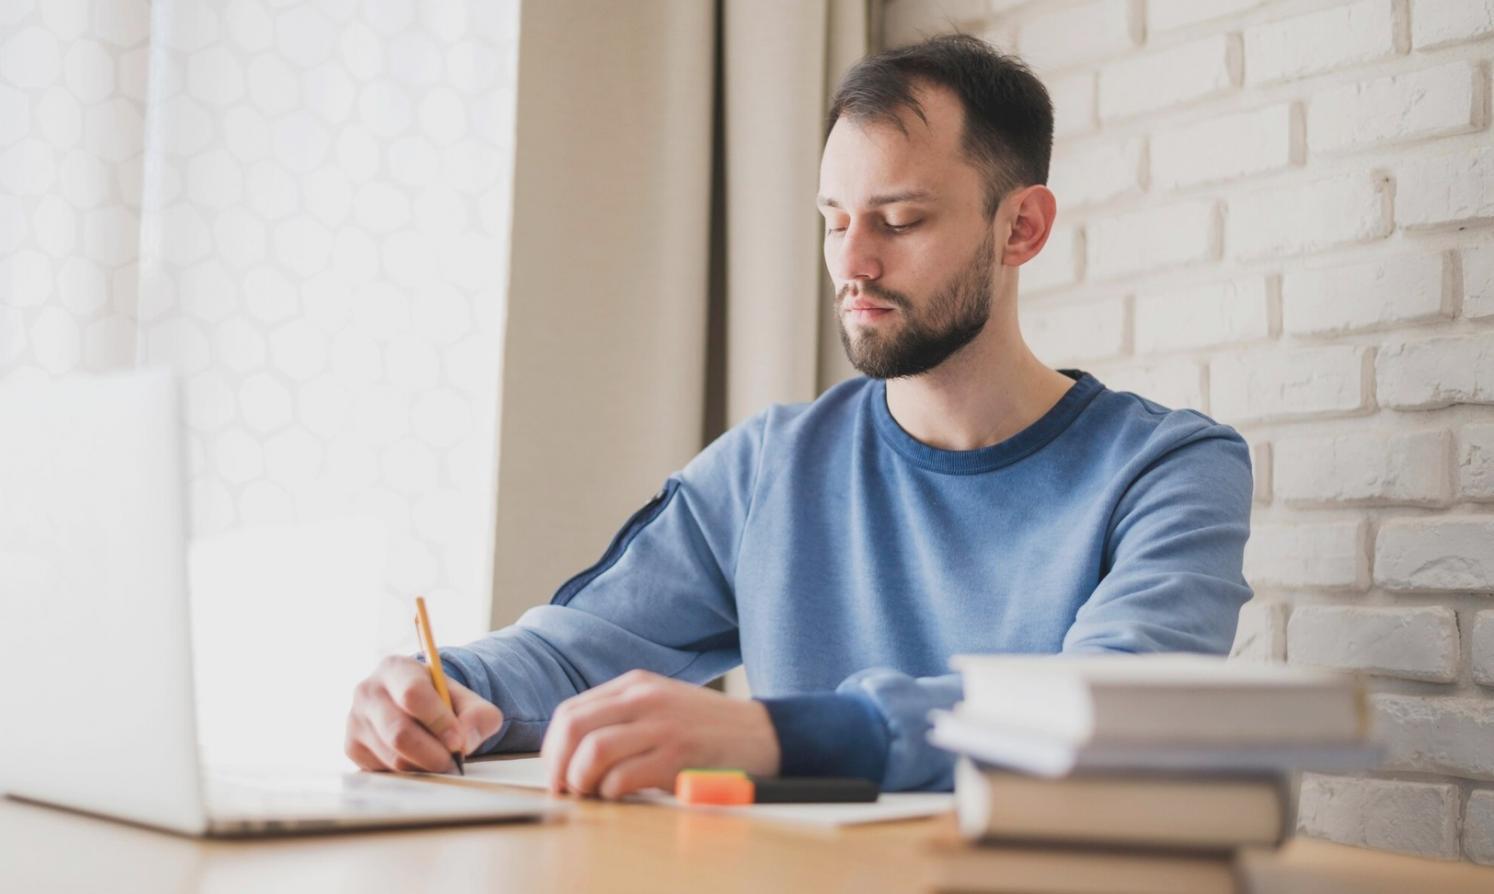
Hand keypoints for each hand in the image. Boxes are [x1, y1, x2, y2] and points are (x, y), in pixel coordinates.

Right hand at [345, 655, 502, 771]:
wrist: (414, 707)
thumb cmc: (442, 701)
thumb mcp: (468, 699)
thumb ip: (479, 715)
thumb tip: (465, 741)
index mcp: (395, 668)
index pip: (413, 695)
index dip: (439, 721)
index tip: (459, 741)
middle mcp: (367, 691)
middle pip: (399, 733)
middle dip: (433, 754)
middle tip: (454, 761)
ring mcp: (354, 720)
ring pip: (393, 758)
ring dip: (424, 766)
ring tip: (441, 760)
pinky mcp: (352, 747)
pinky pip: (384, 771)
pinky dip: (409, 773)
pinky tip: (419, 760)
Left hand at [541, 669, 780, 799]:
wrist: (762, 734)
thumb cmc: (707, 727)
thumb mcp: (661, 703)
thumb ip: (622, 715)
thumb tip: (573, 751)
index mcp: (635, 684)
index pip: (570, 711)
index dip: (553, 748)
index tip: (557, 772)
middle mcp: (644, 698)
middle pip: (573, 728)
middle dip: (558, 766)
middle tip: (566, 789)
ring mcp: (661, 726)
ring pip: (592, 752)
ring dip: (582, 781)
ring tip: (594, 793)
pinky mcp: (676, 755)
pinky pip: (621, 778)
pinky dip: (611, 792)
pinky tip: (622, 794)